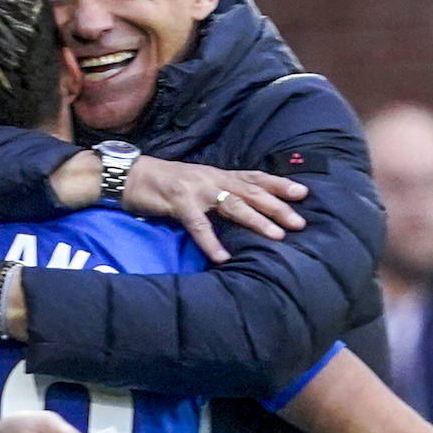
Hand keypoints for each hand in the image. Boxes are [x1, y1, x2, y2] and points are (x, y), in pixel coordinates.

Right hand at [122, 158, 307, 262]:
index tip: (303, 193)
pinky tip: (222, 257)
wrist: (129, 175)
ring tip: (277, 236)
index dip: (279, 184)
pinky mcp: (178, 202)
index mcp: (217, 174)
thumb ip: (217, 193)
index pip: (255, 177)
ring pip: (234, 205)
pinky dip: (211, 242)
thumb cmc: (163, 183)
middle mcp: (212, 178)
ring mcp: (196, 190)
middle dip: (278, 206)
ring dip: (256, 221)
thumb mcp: (196, 183)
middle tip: (300, 222)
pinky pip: (198, 225)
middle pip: (252, 192)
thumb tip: (241, 207)